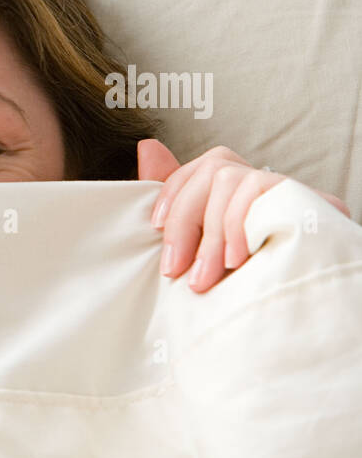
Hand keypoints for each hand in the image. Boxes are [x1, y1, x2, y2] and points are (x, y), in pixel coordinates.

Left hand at [138, 138, 349, 291]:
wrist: (295, 310)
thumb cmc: (241, 282)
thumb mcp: (198, 249)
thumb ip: (175, 204)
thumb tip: (147, 147)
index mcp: (236, 194)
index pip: (201, 168)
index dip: (172, 192)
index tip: (155, 228)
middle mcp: (263, 186)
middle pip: (212, 169)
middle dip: (183, 220)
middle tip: (174, 269)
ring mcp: (286, 191)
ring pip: (229, 179)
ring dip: (210, 233)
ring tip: (205, 276)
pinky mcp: (308, 200)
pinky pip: (258, 190)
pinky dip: (236, 225)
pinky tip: (235, 259)